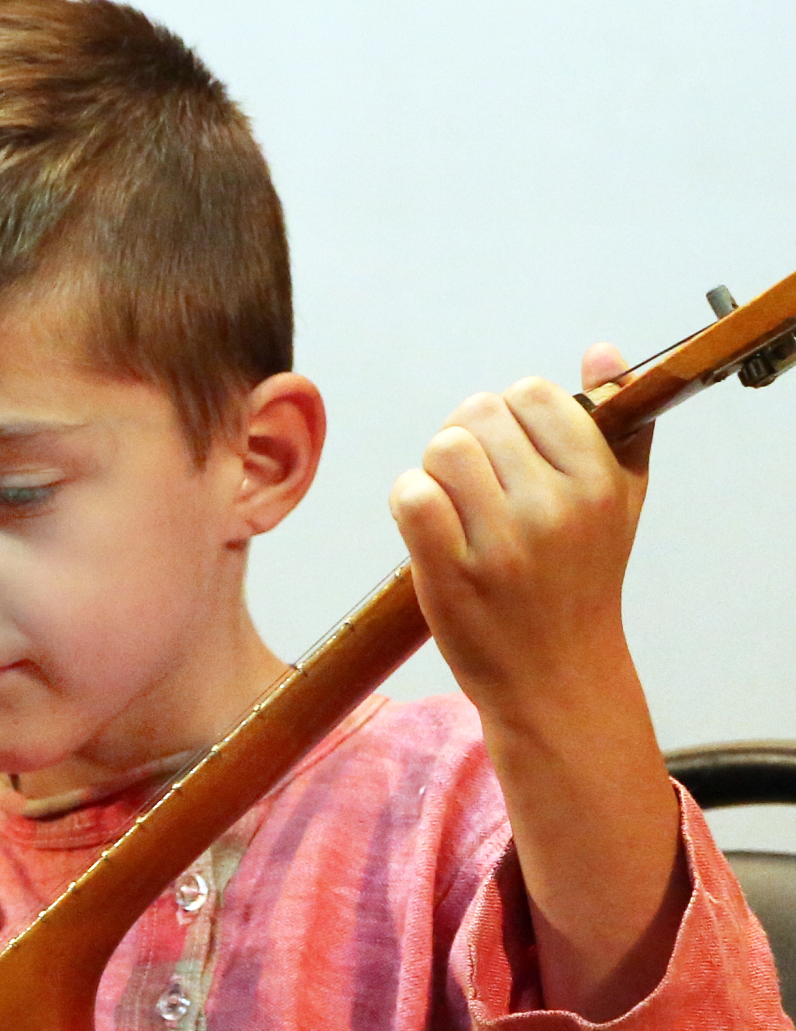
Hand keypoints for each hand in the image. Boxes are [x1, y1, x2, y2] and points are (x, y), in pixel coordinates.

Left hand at [389, 343, 649, 717]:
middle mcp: (554, 508)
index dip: (511, 416)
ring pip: (442, 448)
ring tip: (453, 506)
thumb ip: (617, 421)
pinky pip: (412, 495)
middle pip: (478, 414)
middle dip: (467, 438)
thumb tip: (598, 351)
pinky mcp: (453, 576)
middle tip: (474, 482)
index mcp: (596, 480)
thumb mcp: (620, 502)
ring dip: (436, 470)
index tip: (512, 455)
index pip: (532, 393)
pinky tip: (429, 526)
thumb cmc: (583, 582)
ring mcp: (502, 544)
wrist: (556, 679)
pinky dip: (410, 500)